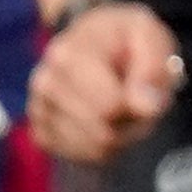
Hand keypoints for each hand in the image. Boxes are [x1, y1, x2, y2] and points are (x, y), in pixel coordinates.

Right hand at [25, 0, 180, 164]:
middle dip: (130, 122)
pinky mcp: (40, 131)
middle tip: (135, 98)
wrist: (94, 38)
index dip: (138, 105)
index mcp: (66, 54)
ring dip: (120, 135)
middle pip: (104, 132)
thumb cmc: (124, 38)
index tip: (143, 86)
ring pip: (96, 148)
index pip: (110, 107)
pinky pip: (82, 156)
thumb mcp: (149, 35)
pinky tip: (104, 121)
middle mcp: (44, 83)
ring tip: (121, 107)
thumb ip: (152, 68)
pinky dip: (102, 146)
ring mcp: (38, 109)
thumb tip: (144, 107)